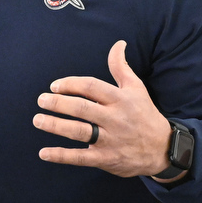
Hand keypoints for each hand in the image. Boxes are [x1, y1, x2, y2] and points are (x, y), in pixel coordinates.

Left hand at [35, 41, 175, 178]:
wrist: (163, 149)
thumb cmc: (144, 114)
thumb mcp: (136, 88)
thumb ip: (121, 67)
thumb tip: (118, 43)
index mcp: (120, 99)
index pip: (91, 87)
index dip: (71, 84)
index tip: (54, 86)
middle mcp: (115, 118)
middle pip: (82, 109)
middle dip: (58, 103)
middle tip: (41, 100)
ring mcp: (110, 140)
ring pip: (79, 132)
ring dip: (56, 125)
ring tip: (38, 120)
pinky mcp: (106, 159)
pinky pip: (80, 157)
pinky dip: (61, 156)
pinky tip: (43, 153)